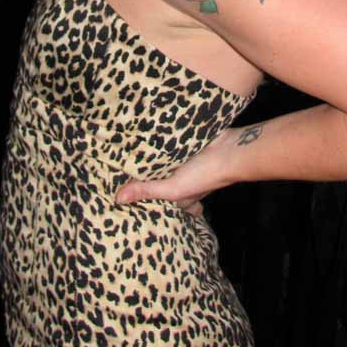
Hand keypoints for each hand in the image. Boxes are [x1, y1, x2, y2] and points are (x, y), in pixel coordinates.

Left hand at [115, 130, 233, 215]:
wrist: (229, 149)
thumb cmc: (205, 175)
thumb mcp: (173, 188)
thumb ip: (147, 191)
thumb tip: (118, 199)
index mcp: (179, 198)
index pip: (159, 205)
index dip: (145, 204)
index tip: (123, 202)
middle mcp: (180, 183)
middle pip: (158, 184)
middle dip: (144, 181)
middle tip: (120, 178)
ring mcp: (182, 165)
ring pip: (161, 166)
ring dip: (150, 162)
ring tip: (125, 158)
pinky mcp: (182, 148)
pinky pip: (166, 149)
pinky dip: (158, 147)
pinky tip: (144, 141)